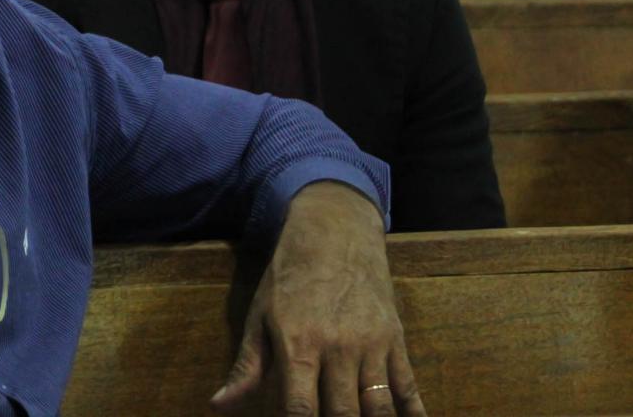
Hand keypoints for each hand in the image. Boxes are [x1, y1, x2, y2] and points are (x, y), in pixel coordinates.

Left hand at [211, 182, 423, 416]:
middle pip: (343, 415)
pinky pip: (408, 387)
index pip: (300, 410)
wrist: (335, 233)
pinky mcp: (395, 340)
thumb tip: (219, 405)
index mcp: (299, 345)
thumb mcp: (260, 316)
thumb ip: (246, 366)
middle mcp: (338, 349)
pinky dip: (413, 413)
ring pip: (378, 408)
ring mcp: (371, 346)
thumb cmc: (289, 277)